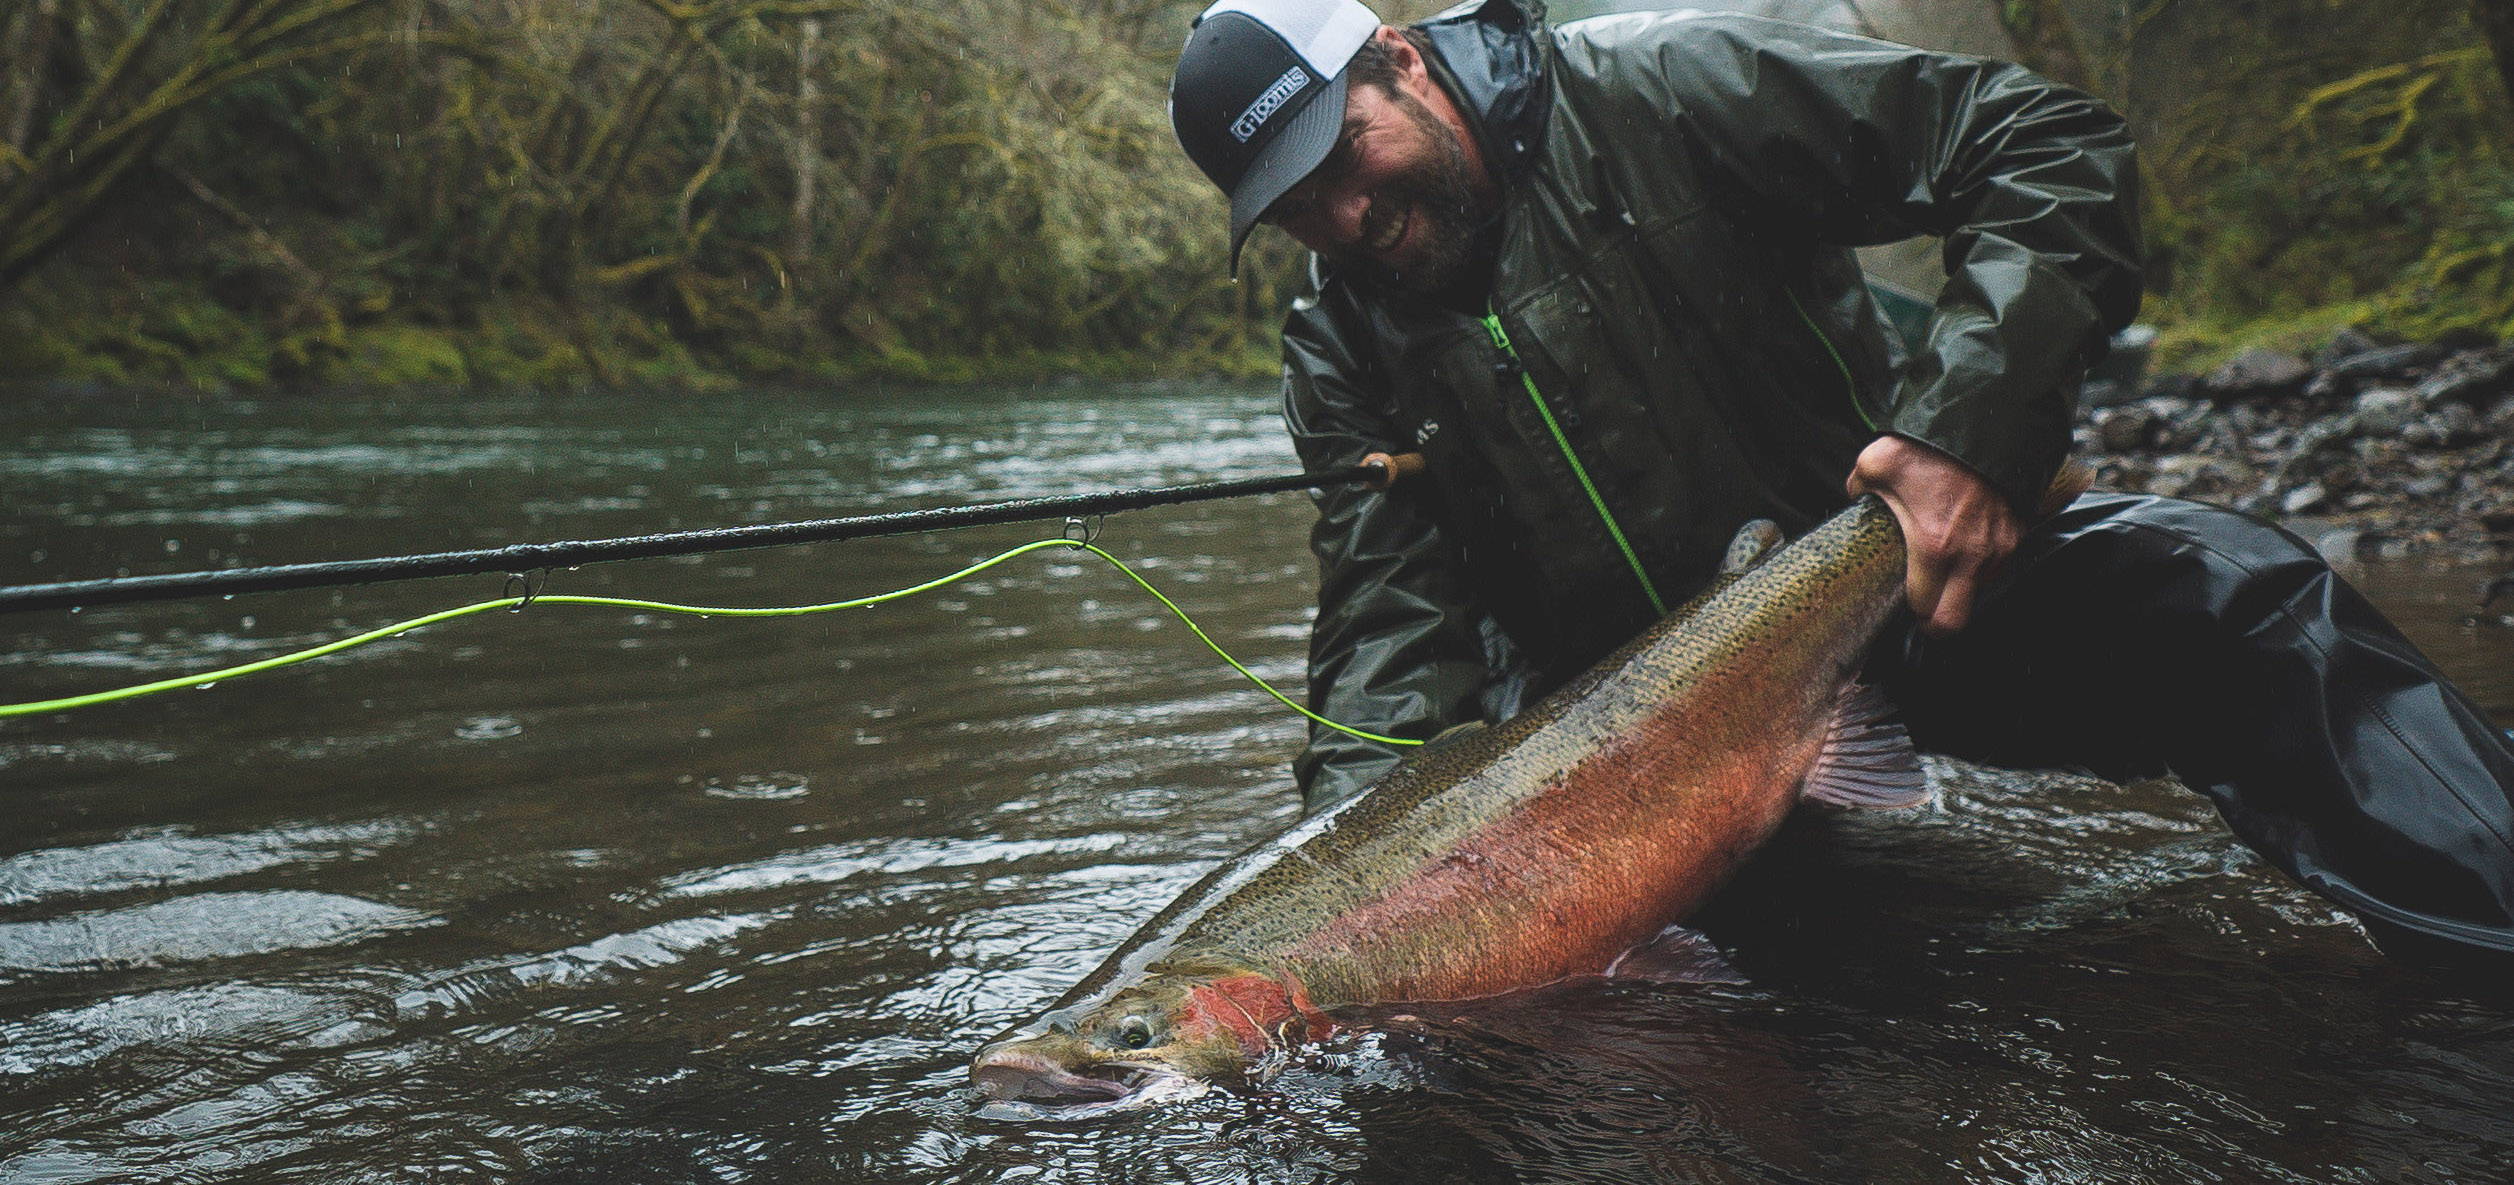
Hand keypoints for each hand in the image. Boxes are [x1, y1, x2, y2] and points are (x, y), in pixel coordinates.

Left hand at [1845, 436, 2019, 635]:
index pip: (1923, 609)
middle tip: (1922, 607)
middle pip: (1954, 623)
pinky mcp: (2016, 534)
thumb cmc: (1933, 446)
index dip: (1909, 611)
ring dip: (1959, 588)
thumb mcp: (1877, 465)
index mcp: (1934, 547)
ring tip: (1942, 564)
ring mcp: (1998, 547)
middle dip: (1935, 622)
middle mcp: (1971, 555)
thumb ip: (1859, 490)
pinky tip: (1963, 543)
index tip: (1902, 603)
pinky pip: (1996, 566)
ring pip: (1978, 593)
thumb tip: (1854, 497)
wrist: (1986, 421)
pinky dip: (1979, 564)